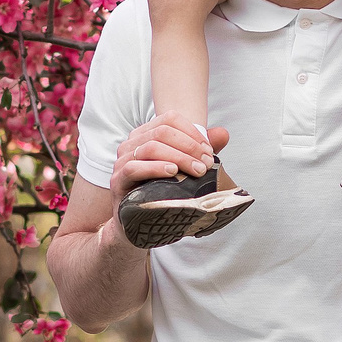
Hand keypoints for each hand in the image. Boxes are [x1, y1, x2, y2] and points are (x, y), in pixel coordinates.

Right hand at [107, 111, 228, 204]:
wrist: (137, 222)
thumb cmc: (161, 191)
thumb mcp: (184, 169)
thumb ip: (200, 150)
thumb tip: (224, 133)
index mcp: (146, 134)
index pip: (169, 119)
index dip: (192, 132)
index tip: (209, 150)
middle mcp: (131, 144)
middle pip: (162, 132)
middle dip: (189, 147)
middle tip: (206, 163)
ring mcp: (121, 161)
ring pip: (150, 147)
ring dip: (179, 157)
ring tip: (197, 170)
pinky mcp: (117, 180)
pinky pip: (134, 168)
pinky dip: (155, 168)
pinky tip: (172, 172)